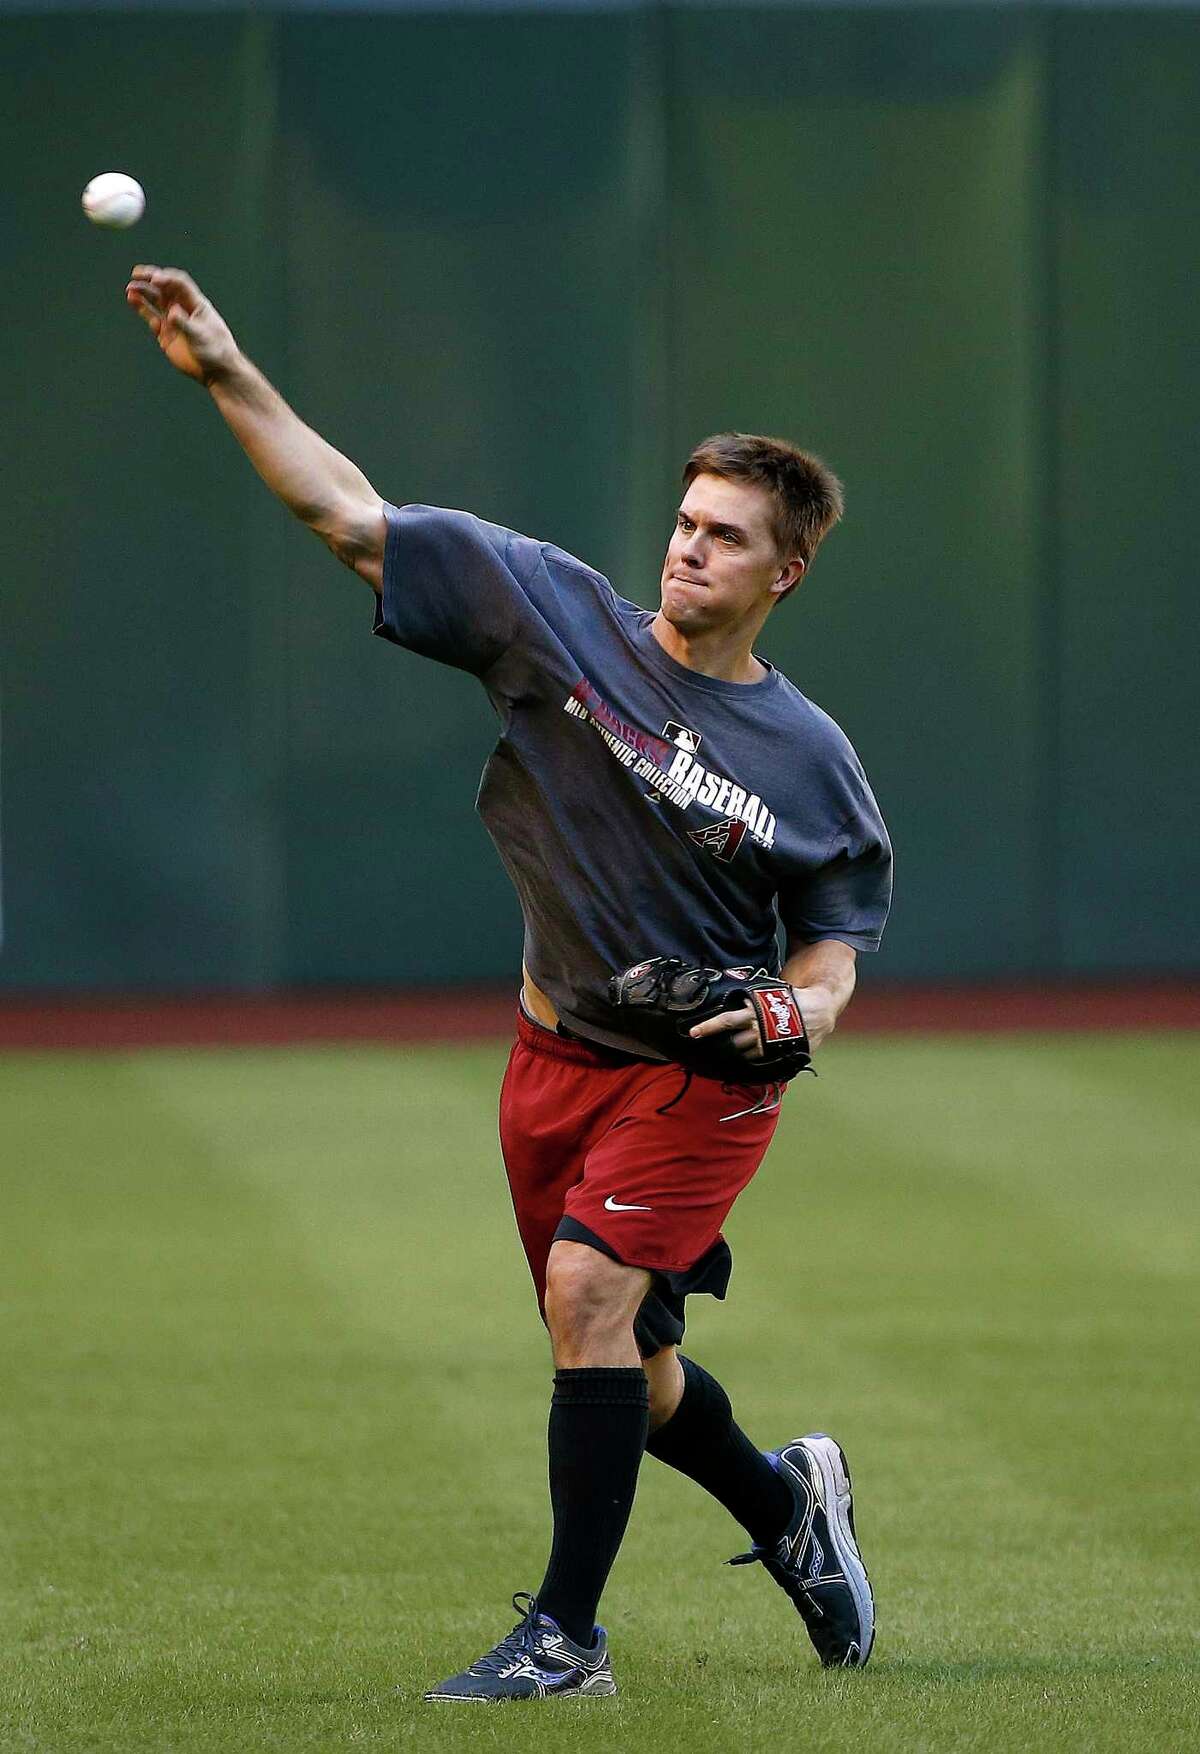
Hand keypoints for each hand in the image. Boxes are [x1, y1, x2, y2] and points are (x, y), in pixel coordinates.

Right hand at [125, 264, 237, 384]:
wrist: (215, 372)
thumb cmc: (215, 351)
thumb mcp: (200, 336)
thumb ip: (184, 323)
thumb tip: (171, 312)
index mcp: (196, 304)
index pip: (179, 284)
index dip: (166, 279)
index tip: (154, 279)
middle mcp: (183, 309)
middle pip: (165, 288)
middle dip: (151, 279)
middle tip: (136, 274)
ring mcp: (174, 321)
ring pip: (156, 301)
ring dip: (143, 293)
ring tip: (130, 289)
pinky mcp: (166, 334)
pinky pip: (152, 318)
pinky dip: (143, 310)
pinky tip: (134, 302)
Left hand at [688, 984, 835, 1061]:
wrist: (819, 1009)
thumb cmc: (790, 998)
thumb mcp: (767, 992)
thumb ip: (749, 997)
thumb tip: (728, 990)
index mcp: (754, 1012)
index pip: (726, 1020)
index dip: (709, 1027)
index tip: (693, 1033)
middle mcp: (760, 1029)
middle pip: (733, 1042)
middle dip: (721, 1046)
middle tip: (710, 1049)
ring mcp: (770, 1044)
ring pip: (745, 1055)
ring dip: (735, 1056)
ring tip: (728, 1055)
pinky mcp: (780, 1054)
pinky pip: (760, 1063)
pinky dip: (751, 1063)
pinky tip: (746, 1063)